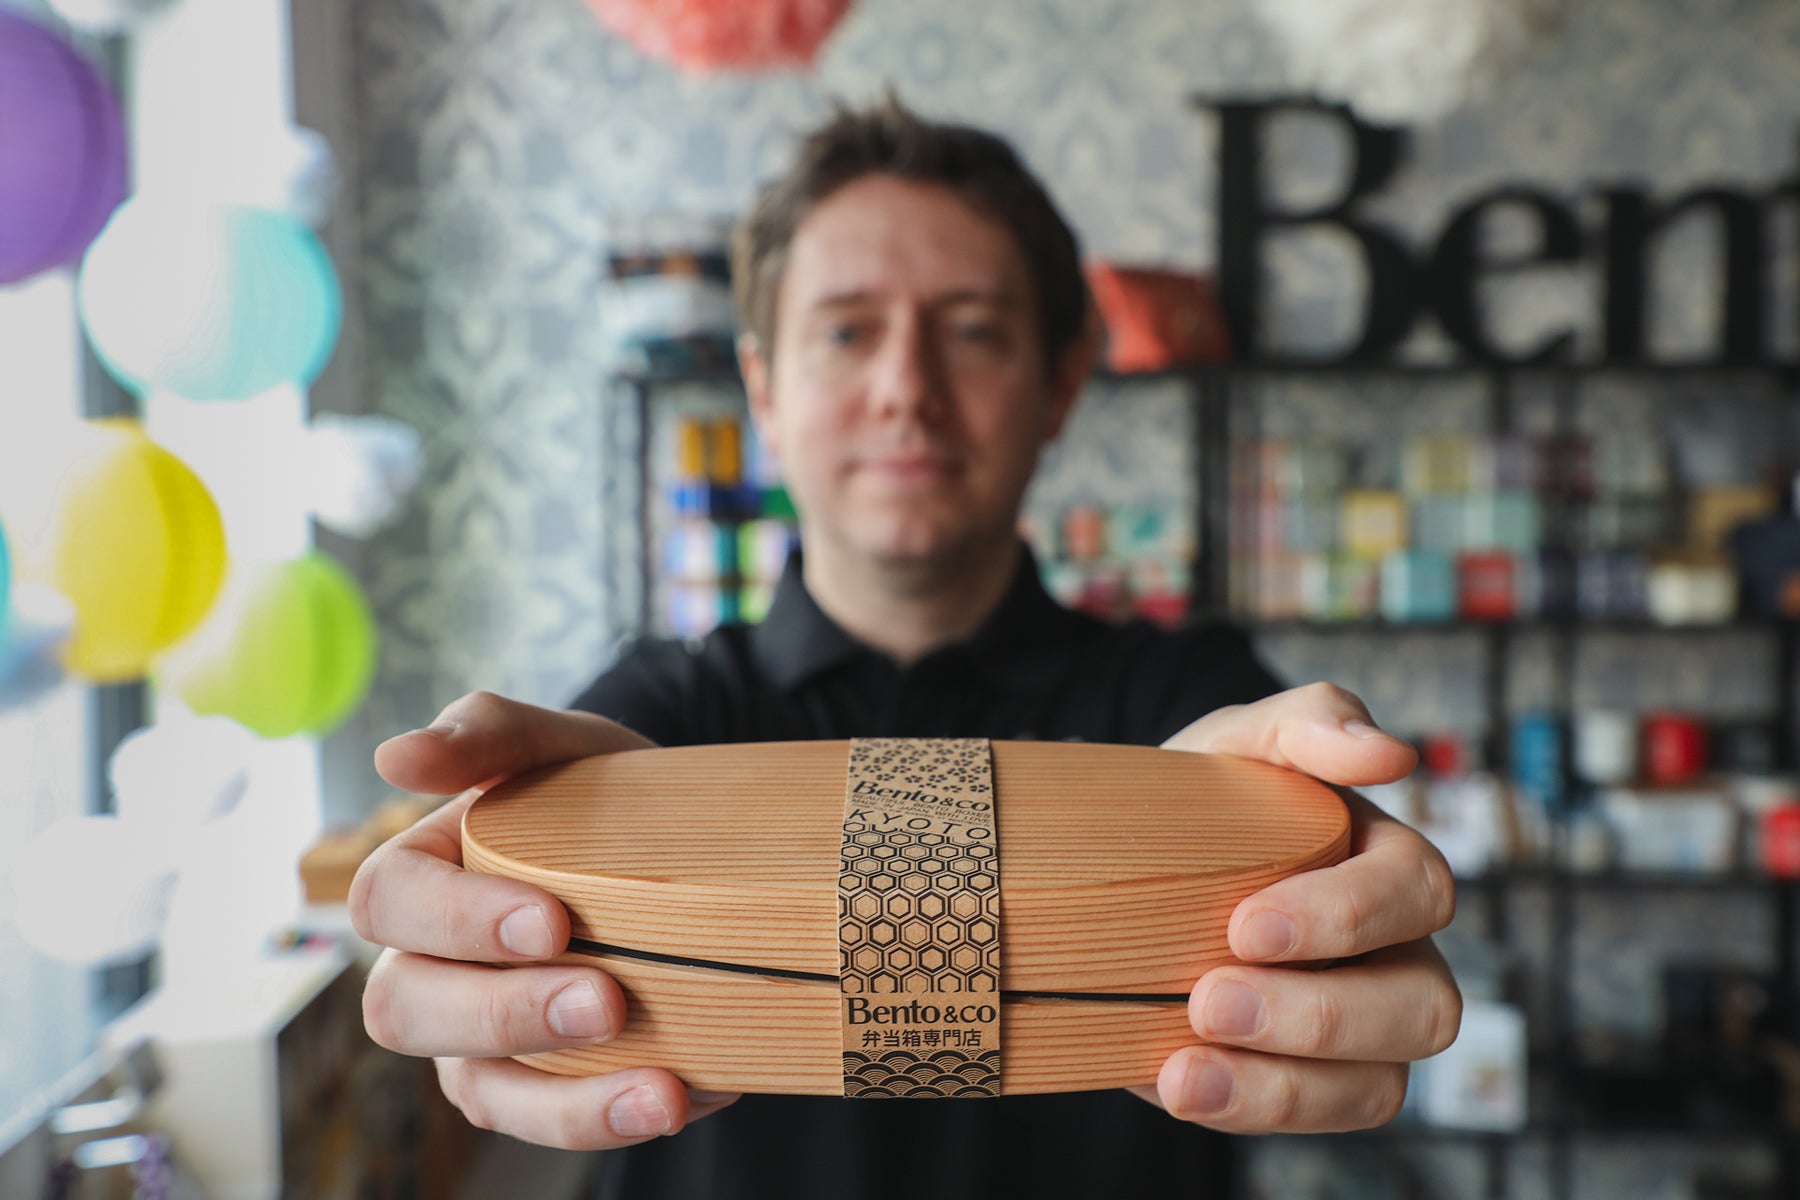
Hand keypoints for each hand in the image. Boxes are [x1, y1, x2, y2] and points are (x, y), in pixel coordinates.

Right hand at [349, 691, 741, 1148]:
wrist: (685, 841)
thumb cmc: (601, 791)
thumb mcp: (564, 745)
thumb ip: (489, 732)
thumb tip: (395, 756)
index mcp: (421, 876)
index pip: (388, 901)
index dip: (457, 920)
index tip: (551, 919)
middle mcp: (429, 965)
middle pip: (409, 1010)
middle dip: (506, 1013)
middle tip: (606, 1002)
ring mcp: (478, 1036)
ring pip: (480, 1090)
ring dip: (565, 1101)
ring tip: (660, 1092)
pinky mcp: (539, 1083)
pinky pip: (551, 1121)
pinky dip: (614, 1117)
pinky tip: (688, 1093)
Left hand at [1134, 682, 1460, 1133]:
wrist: (1125, 868)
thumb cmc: (1203, 799)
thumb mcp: (1236, 742)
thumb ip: (1308, 721)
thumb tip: (1391, 752)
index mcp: (1388, 864)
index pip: (1417, 891)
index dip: (1344, 916)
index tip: (1245, 923)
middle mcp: (1397, 954)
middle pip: (1423, 1005)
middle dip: (1316, 1012)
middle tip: (1209, 997)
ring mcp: (1362, 1029)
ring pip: (1380, 1080)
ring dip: (1283, 1082)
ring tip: (1184, 1068)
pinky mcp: (1309, 1082)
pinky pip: (1319, 1117)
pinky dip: (1251, 1108)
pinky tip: (1180, 1084)